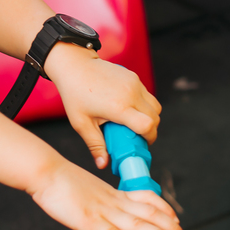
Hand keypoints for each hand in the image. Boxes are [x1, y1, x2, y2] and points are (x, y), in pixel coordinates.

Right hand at [28, 159, 185, 229]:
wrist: (45, 171)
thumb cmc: (60, 180)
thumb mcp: (86, 189)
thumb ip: (99, 199)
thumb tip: (104, 207)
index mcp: (112, 193)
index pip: (145, 198)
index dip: (163, 208)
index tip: (175, 218)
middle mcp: (112, 202)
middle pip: (147, 213)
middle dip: (168, 226)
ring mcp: (102, 211)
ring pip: (137, 224)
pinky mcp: (89, 222)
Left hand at [44, 44, 161, 168]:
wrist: (74, 64)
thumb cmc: (75, 94)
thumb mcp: (81, 123)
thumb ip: (95, 145)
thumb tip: (103, 165)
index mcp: (119, 107)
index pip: (148, 126)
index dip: (148, 138)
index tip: (139, 143)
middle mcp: (131, 94)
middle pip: (155, 118)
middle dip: (150, 130)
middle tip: (134, 136)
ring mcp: (134, 83)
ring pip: (155, 106)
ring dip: (149, 117)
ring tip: (131, 122)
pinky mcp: (134, 77)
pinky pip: (147, 95)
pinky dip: (143, 105)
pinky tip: (127, 107)